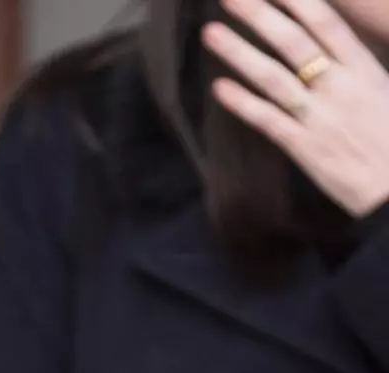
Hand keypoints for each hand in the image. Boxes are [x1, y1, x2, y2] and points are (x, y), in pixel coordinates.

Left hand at [202, 0, 388, 217]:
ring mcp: (320, 117)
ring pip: (273, 78)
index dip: (298, 2)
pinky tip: (219, 87)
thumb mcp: (385, 92)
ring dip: (239, 53)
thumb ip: (358, 66)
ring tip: (211, 33)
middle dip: (260, 17)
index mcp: (365, 71)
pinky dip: (243, 103)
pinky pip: (267, 120)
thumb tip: (334, 46)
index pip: (327, 25)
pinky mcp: (304, 147)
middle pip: (294, 44)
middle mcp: (341, 88)